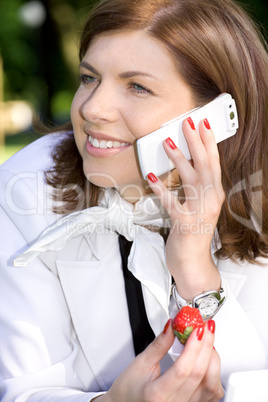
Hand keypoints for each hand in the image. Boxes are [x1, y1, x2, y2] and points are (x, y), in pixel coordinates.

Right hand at [94, 320, 222, 401]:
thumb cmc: (129, 389)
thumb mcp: (140, 364)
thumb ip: (159, 345)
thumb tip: (173, 326)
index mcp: (157, 395)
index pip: (183, 369)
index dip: (193, 346)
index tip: (197, 328)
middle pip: (200, 375)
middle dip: (206, 346)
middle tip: (206, 327)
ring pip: (212, 386)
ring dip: (213, 359)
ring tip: (207, 341)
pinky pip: (213, 393)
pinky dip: (214, 374)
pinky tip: (208, 359)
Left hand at [147, 118, 224, 298]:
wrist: (194, 264)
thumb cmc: (194, 234)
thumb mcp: (199, 207)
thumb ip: (196, 188)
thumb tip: (185, 165)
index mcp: (214, 195)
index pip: (213, 163)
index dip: (209, 142)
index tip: (204, 123)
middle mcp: (210, 201)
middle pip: (204, 166)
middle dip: (196, 142)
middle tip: (188, 122)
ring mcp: (198, 212)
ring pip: (190, 180)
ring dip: (179, 159)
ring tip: (167, 142)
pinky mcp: (184, 223)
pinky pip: (171, 202)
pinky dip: (161, 188)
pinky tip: (152, 176)